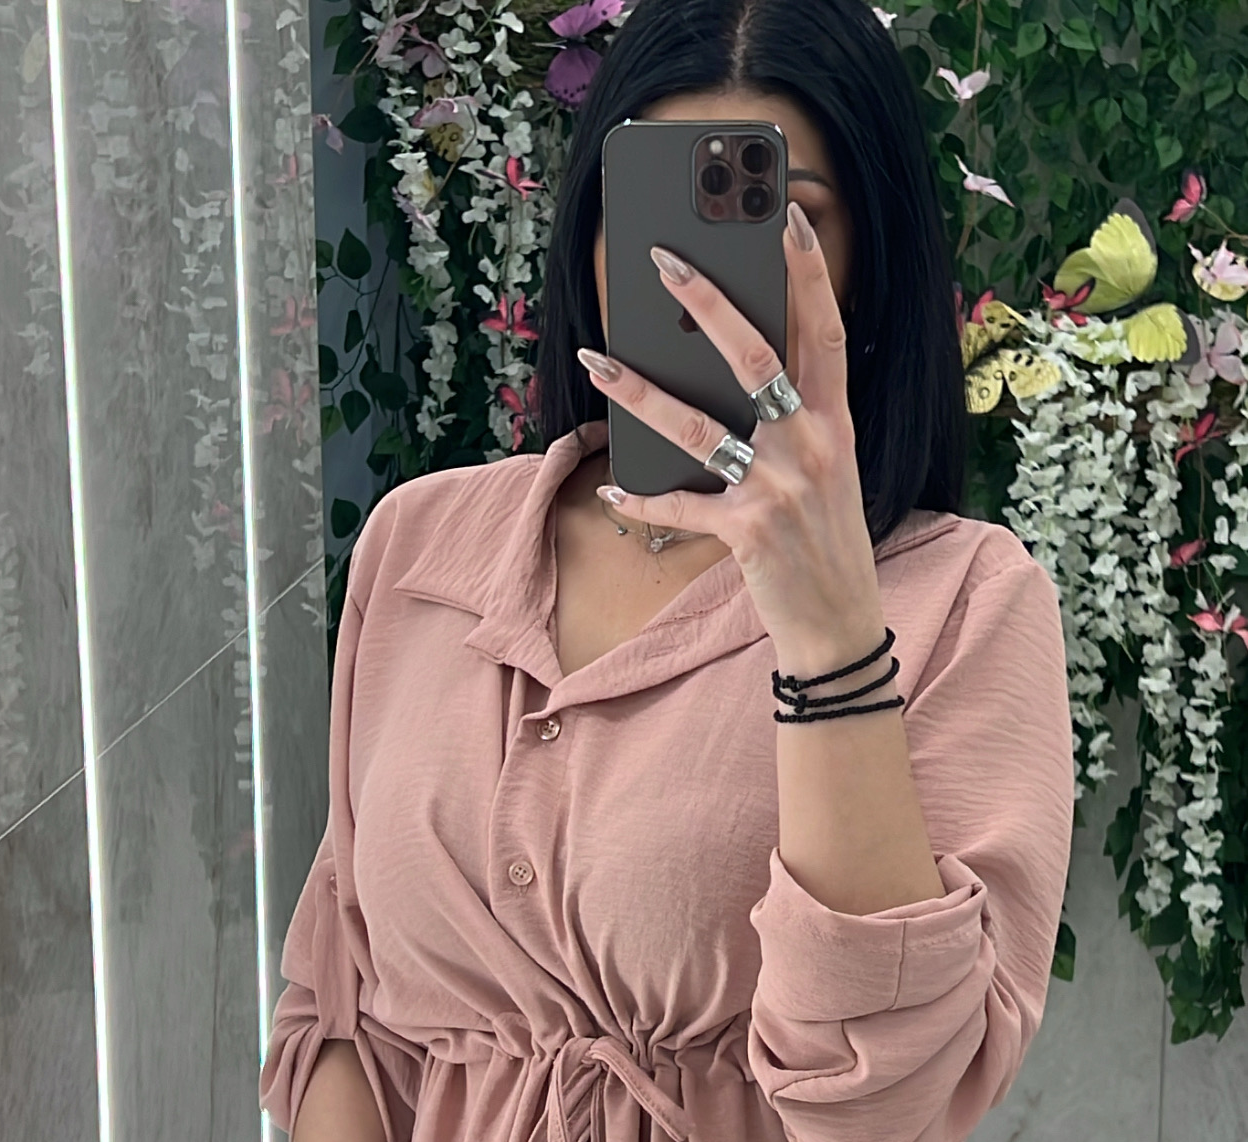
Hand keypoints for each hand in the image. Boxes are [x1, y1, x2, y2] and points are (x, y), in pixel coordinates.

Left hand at [577, 203, 883, 668]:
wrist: (839, 625)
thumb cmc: (828, 543)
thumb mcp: (831, 471)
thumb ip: (796, 421)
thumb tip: (738, 376)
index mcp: (835, 424)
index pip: (826, 331)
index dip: (808, 273)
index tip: (788, 219)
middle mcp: (809, 446)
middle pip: (754, 358)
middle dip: (706, 304)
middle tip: (666, 260)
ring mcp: (777, 488)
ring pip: (699, 426)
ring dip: (640, 391)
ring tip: (598, 359)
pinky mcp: (745, 532)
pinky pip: (680, 507)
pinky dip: (642, 499)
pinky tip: (611, 487)